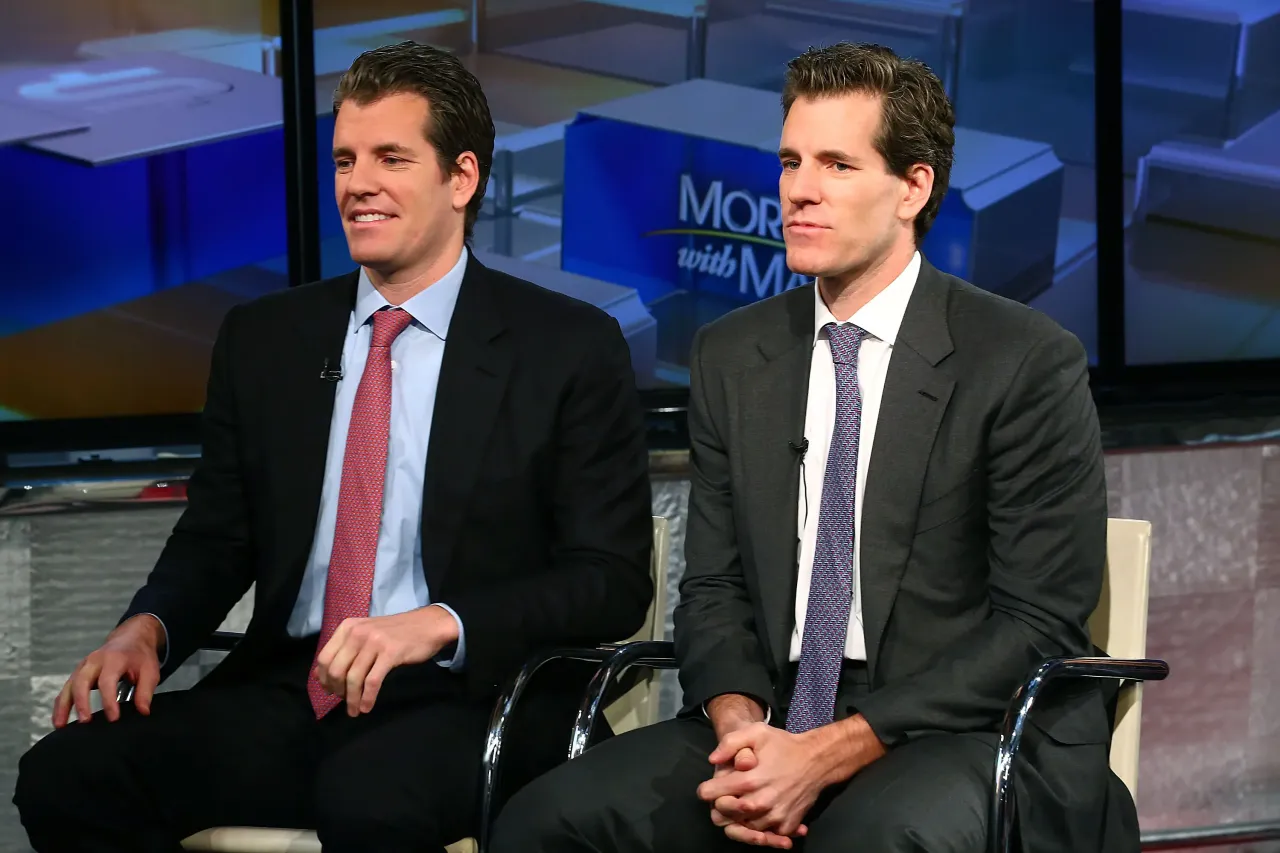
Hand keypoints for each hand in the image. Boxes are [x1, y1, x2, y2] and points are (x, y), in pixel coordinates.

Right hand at [53, 614, 163, 727]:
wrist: (130, 639)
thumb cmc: (139, 656)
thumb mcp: (150, 670)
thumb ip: (145, 691)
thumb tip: (143, 711)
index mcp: (114, 659)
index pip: (107, 681)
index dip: (109, 701)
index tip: (113, 718)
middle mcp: (94, 661)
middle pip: (81, 681)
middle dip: (81, 702)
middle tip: (85, 721)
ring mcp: (83, 666)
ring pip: (69, 686)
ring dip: (63, 706)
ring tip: (60, 726)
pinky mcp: (78, 673)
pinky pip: (66, 689)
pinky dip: (60, 704)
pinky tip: (59, 721)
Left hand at [314, 605, 457, 715]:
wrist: (427, 625)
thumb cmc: (396, 632)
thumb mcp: (365, 633)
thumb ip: (345, 650)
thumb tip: (320, 676)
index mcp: (348, 627)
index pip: (324, 657)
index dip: (324, 679)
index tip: (330, 691)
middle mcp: (358, 632)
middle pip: (336, 670)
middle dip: (338, 691)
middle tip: (345, 701)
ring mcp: (375, 642)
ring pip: (353, 678)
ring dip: (352, 699)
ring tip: (354, 710)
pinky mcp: (390, 653)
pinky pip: (372, 682)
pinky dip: (367, 698)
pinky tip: (367, 707)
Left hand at [698, 723, 823, 844]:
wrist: (817, 760)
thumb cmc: (784, 745)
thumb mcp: (756, 732)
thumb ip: (730, 743)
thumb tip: (713, 760)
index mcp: (750, 780)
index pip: (714, 795)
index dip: (707, 790)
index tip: (708, 788)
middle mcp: (761, 802)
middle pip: (726, 815)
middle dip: (721, 805)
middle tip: (725, 796)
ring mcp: (776, 817)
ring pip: (745, 827)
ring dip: (740, 818)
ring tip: (742, 804)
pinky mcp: (788, 825)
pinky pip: (767, 834)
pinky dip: (761, 828)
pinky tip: (760, 814)